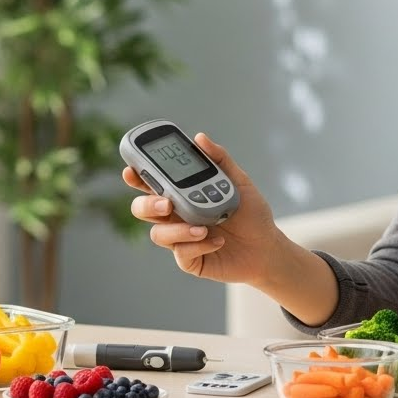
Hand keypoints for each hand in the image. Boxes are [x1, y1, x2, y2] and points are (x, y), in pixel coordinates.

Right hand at [123, 132, 283, 285]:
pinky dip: (198, 245)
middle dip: (148, 204)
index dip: (137, 177)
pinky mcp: (189, 259)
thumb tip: (200, 137)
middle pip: (142, 209)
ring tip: (202, 227)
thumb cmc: (251, 213)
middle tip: (167, 203)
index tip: (130, 170)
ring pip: (158, 233)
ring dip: (177, 229)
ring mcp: (180, 238)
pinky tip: (217, 241)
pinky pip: (181, 253)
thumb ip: (220, 159)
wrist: (267, 247)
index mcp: (182, 194)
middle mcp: (175, 216)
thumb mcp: (240, 182)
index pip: (152, 184)